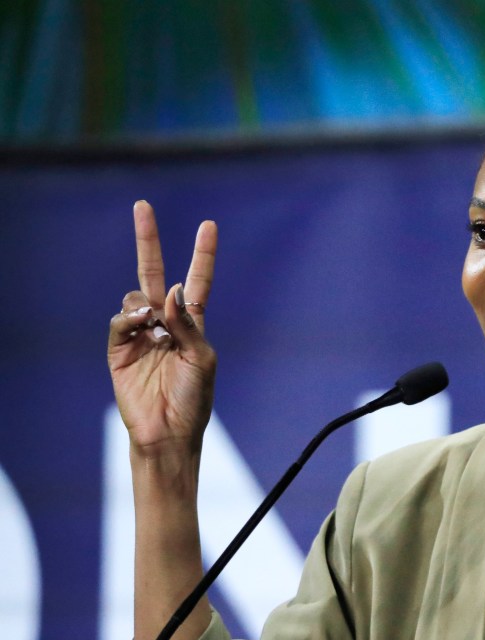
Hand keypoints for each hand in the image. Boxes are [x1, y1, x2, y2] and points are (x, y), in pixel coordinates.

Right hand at [108, 201, 217, 459]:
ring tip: (154, 325)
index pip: (197, 281)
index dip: (202, 254)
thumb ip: (188, 324)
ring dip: (145, 302)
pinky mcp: (119, 349)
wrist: (168, 433)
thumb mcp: (202, 358)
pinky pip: (120, 321)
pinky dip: (130, 316)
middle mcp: (165, 323)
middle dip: (148, 241)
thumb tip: (171, 290)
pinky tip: (141, 323)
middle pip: (154, 274)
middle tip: (143, 207)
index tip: (209, 225)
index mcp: (192, 324)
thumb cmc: (193, 398)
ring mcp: (140, 334)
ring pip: (135, 296)